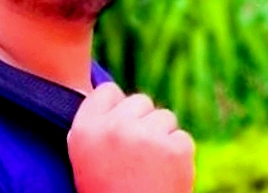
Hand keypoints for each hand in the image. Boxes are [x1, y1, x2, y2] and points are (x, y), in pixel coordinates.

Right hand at [68, 83, 194, 192]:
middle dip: (142, 123)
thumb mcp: (85, 159)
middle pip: (140, 100)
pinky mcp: (175, 148)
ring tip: (149, 170)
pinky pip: (182, 137)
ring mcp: (146, 136)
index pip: (107, 91)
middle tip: (136, 158)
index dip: (115, 109)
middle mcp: (114, 128)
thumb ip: (98, 125)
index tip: (117, 130)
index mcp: (84, 130)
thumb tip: (117, 95)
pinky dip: (178, 156)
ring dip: (162, 138)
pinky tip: (164, 177)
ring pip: (164, 117)